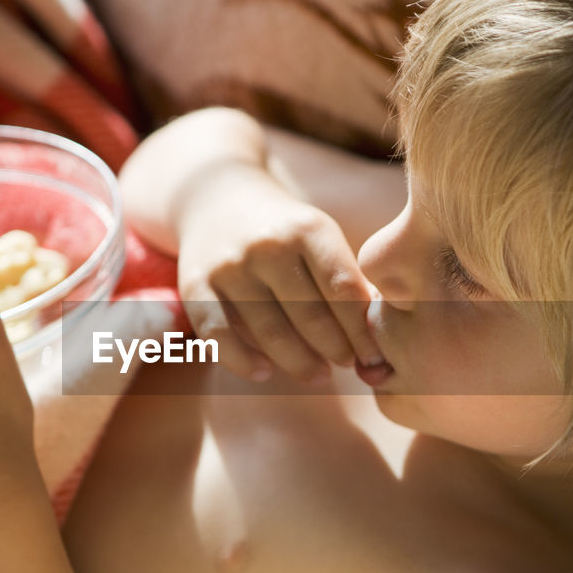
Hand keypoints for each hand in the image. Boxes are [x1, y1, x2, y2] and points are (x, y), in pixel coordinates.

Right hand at [176, 171, 384, 383]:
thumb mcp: (318, 236)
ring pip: (269, 332)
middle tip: (347, 366)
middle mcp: (267, 246)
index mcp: (308, 229)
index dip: (362, 331)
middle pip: (310, 316)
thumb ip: (347, 278)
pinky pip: (220, 337)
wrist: (215, 197)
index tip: (374, 355)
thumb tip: (378, 333)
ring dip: (298, 363)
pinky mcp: (195, 285)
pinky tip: (265, 372)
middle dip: (335, 349)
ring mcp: (229, 266)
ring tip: (318, 375)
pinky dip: (243, 361)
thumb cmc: (282, 229)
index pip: (344, 290)